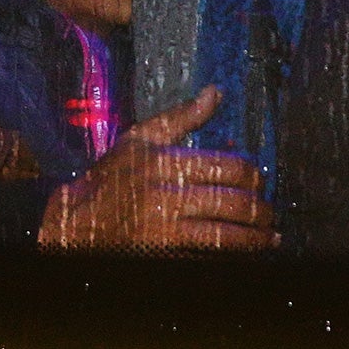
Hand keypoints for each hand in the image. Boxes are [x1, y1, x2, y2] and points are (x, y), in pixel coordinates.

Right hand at [37, 86, 276, 251]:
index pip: (228, 168)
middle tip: (270, 211)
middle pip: (232, 202)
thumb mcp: (141, 139)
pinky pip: (208, 255)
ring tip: (270, 237)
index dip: (253, 175)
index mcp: (166, 162)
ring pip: (225, 235)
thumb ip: (182, 117)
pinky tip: (247, 254)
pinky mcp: (165, 253)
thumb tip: (215, 93)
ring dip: (255, 238)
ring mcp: (166, 229)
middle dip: (260, 209)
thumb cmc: (113, 176)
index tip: (260, 179)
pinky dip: (232, 255)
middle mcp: (168, 195)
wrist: (79, 220)